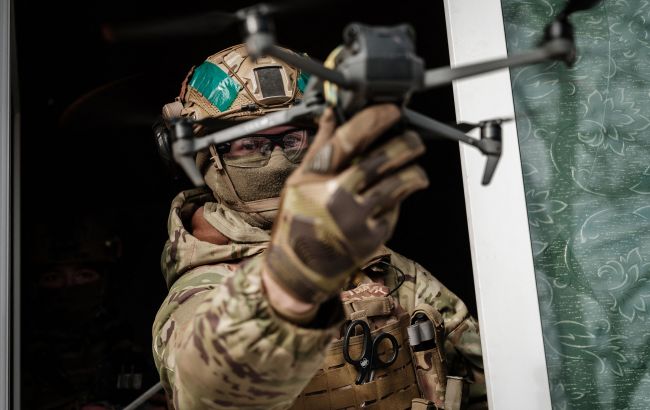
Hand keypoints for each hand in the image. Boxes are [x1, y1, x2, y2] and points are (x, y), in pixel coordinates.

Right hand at [264, 104, 428, 306]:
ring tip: (416, 167)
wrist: (296, 271)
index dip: (375, 120)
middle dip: (405, 145)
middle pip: (380, 161)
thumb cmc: (296, 222)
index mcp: (316, 178)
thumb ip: (319, 148)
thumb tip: (330, 114)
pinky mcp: (371, 237)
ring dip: (413, 172)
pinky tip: (397, 196)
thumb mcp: (298, 182)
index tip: (391, 112)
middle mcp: (336, 195)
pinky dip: (399, 200)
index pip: (350, 139)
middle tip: (415, 140)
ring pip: (397, 185)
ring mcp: (356, 218)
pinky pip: (394, 210)